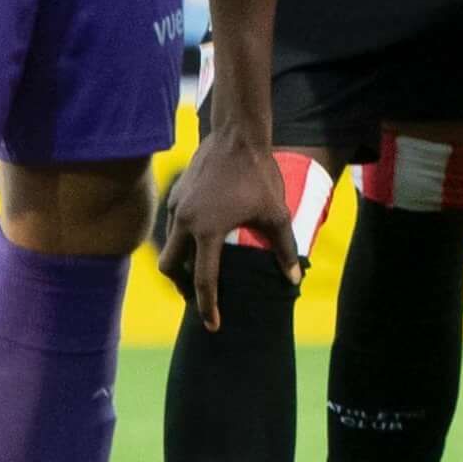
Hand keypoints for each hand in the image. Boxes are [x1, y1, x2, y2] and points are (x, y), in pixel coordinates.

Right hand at [155, 128, 303, 330]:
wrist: (237, 136)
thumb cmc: (259, 175)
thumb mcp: (276, 213)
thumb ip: (284, 248)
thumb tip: (293, 280)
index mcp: (207, 231)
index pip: (203, 280)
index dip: (207, 306)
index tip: (212, 325)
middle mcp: (184, 221)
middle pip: (171, 266)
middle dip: (181, 285)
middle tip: (197, 296)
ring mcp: (176, 207)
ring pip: (169, 244)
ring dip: (181, 261)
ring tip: (200, 269)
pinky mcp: (176, 194)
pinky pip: (173, 225)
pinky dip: (182, 238)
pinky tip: (200, 238)